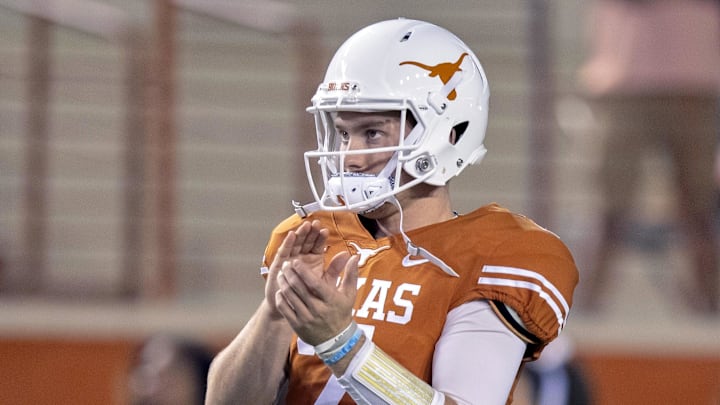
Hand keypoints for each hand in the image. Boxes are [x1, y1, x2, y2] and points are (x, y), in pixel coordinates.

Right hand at [264, 220, 329, 320]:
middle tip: (315, 223)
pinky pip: (283, 252)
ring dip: (300, 234)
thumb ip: (336, 269)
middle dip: (310, 232)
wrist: (293, 309)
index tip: (325, 230)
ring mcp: (290, 260)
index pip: (318, 245)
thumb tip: (348, 255)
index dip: (320, 237)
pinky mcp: (279, 265)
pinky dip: (287, 244)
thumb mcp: (326, 282)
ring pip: (295, 244)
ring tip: (305, 226)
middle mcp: (302, 257)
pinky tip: (291, 236)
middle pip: (306, 241)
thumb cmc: (310, 296)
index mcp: (314, 260)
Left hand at [275, 220, 359, 344]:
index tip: (296, 261)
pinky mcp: (297, 325)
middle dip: (289, 273)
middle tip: (285, 265)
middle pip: (299, 288)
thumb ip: (350, 274)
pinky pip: (284, 309)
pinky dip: (280, 298)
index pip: (314, 283)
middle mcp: (318, 309)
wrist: (336, 339)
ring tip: (281, 274)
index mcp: (330, 299)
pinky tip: (280, 290)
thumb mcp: (349, 293)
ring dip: (283, 283)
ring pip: (289, 297)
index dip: (303, 271)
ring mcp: (306, 318)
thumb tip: (353, 256)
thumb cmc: (342, 312)